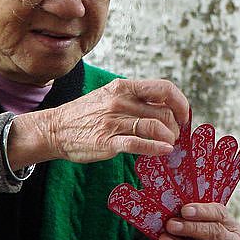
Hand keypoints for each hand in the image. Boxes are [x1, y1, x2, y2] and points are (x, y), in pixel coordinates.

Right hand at [9, 78, 189, 164]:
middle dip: (176, 127)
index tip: (184, 116)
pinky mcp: (107, 141)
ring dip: (169, 138)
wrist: (55, 128)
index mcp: (124, 87)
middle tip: (175, 136)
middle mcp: (120, 101)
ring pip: (155, 127)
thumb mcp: (110, 95)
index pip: (164, 88)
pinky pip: (139, 143)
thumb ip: (135, 98)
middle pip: (164, 111)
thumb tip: (166, 106)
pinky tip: (164, 152)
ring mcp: (113, 121)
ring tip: (169, 145)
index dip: (180, 103)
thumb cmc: (87, 114)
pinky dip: (156, 148)